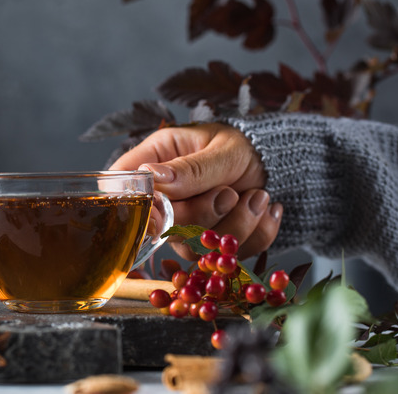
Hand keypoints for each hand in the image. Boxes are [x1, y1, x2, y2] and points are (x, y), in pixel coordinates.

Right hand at [109, 122, 282, 259]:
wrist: (274, 160)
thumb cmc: (242, 144)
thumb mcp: (222, 149)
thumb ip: (191, 168)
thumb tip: (152, 176)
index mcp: (153, 163)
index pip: (123, 191)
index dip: (138, 209)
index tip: (164, 213)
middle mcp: (162, 198)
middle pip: (162, 227)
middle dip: (203, 214)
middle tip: (229, 193)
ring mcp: (184, 225)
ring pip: (195, 247)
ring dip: (236, 224)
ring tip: (258, 195)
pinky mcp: (209, 244)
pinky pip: (227, 254)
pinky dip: (255, 234)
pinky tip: (265, 209)